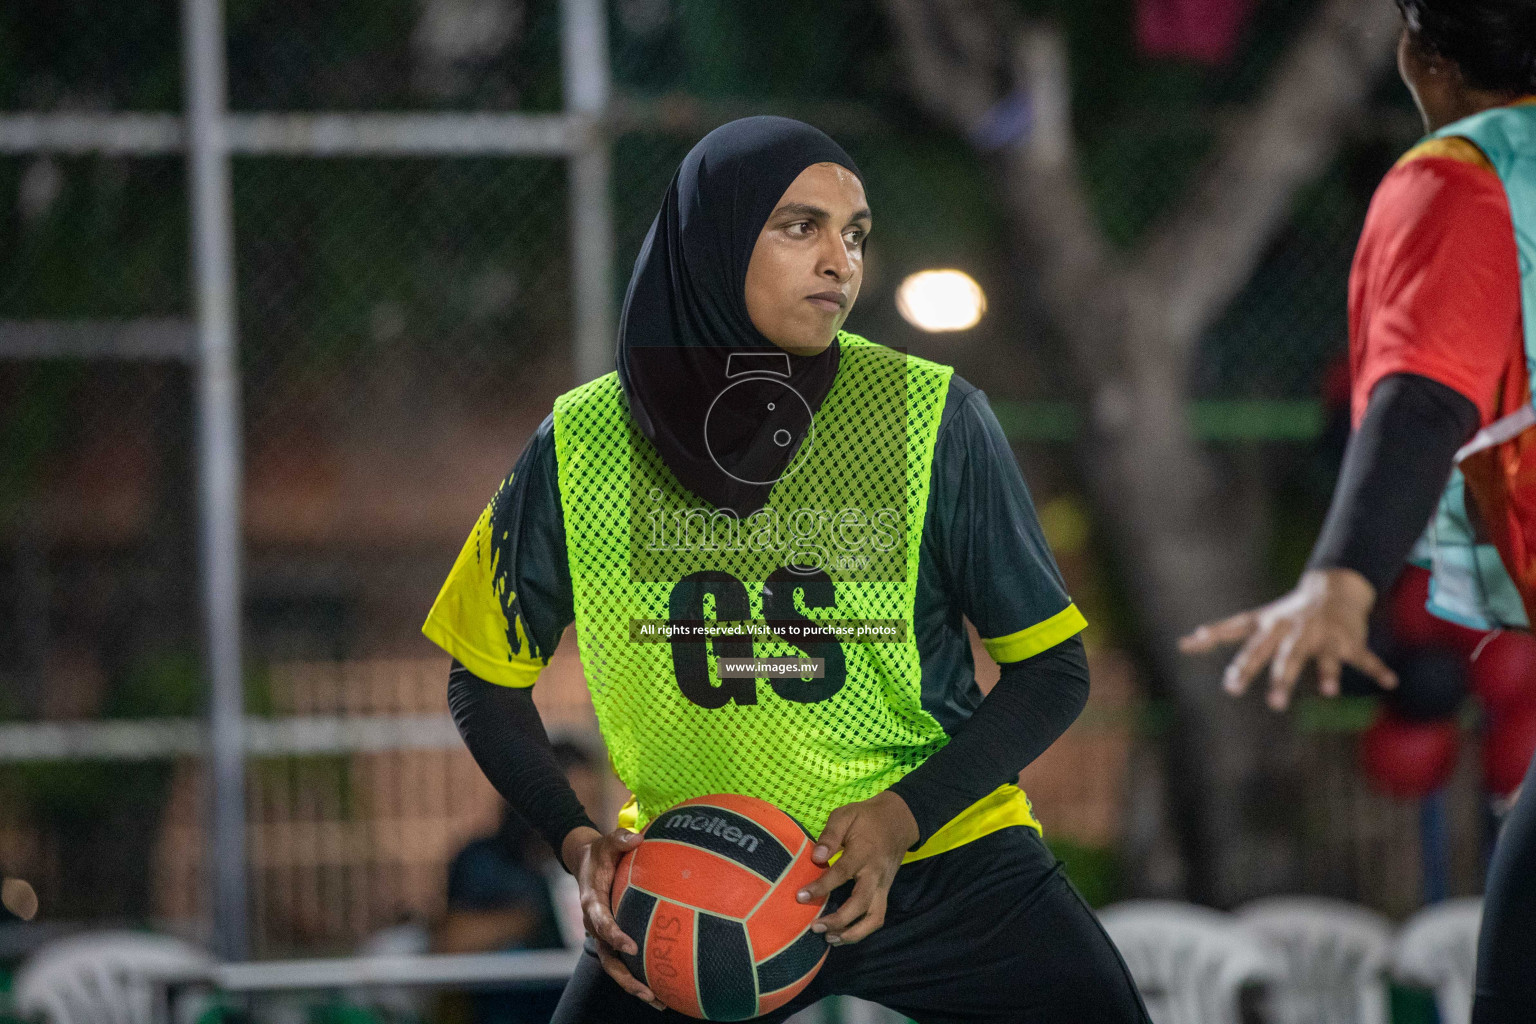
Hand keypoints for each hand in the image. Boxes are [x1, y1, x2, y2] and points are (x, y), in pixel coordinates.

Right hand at [563, 825, 665, 1010]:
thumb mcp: (607, 841)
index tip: (631, 946)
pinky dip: (639, 974)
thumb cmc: (601, 852)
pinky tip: (664, 986)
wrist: (586, 863)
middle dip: (625, 978)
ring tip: (660, 1001)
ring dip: (634, 985)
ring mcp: (603, 934)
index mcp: (592, 902)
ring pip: (615, 966)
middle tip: (647, 991)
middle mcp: (595, 924)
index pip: (601, 923)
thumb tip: (639, 836)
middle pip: (607, 958)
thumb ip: (620, 838)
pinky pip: (623, 960)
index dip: (614, 936)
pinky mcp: (612, 938)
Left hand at [793, 790, 918, 945]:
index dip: (821, 887)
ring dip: (853, 933)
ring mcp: (883, 886)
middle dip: (838, 920)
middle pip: (860, 903)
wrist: (899, 820)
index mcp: (863, 853)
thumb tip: (816, 857)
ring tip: (830, 938)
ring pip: (874, 918)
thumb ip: (830, 835)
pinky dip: (862, 930)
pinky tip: (843, 934)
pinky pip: (877, 917)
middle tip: (815, 926)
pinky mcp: (885, 892)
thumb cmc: (866, 818)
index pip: (842, 873)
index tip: (800, 896)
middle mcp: (875, 874)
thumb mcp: (845, 815)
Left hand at [1179, 567, 1397, 711]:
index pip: (1253, 649)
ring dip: (1328, 673)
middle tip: (1275, 705)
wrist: (1330, 588)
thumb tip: (1183, 643)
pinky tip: (1391, 683)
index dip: (1243, 668)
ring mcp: (1324, 635)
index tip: (1231, 688)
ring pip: (1325, 656)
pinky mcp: (1349, 639)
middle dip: (1281, 678)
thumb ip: (1219, 633)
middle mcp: (1296, 631)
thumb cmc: (1284, 613)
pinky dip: (1378, 669)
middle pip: (1286, 656)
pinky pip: (1365, 656)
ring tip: (1328, 692)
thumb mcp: (1252, 620)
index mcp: (1272, 629)